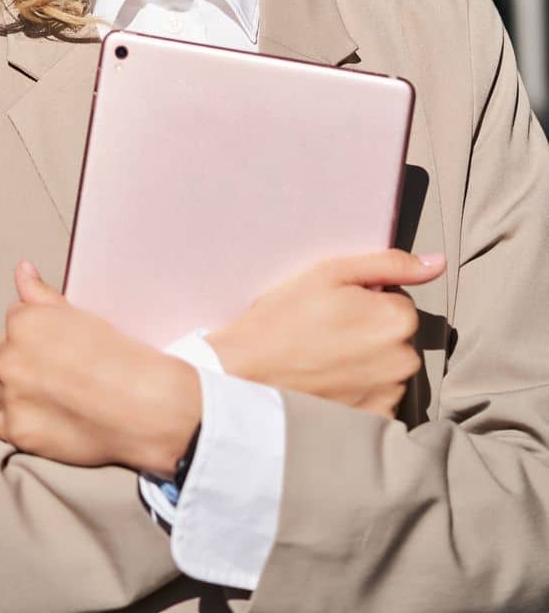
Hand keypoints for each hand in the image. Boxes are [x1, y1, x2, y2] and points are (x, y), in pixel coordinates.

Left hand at [0, 260, 201, 473]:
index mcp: (24, 322)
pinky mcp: (16, 432)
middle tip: (52, 368)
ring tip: (38, 389)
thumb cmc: (119, 359)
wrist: (143, 407)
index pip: (14, 318)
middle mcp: (10, 357)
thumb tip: (22, 270)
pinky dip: (8, 417)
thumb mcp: (81, 316)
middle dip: (19, 356)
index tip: (56, 345)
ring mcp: (11, 396)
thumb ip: (41, 294)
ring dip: (6, 384)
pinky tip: (34, 412)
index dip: (37, 332)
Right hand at [207, 248, 445, 417]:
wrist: (247, 374)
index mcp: (396, 319)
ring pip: (389, 368)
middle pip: (397, 338)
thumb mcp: (330, 273)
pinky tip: (330, 385)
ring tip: (325, 359)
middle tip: (328, 333)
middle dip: (371, 333)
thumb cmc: (284, 317)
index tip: (336, 308)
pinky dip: (361, 393)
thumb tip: (438, 262)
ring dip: (368, 363)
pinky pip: (380, 399)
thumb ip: (390, 265)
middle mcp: (403, 361)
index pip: (398, 303)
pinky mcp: (376, 423)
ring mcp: (391, 396)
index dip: (366, 302)